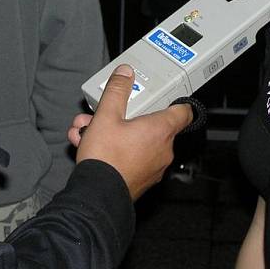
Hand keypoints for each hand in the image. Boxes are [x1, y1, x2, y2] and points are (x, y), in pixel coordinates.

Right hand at [67, 65, 192, 200]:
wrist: (96, 196)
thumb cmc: (106, 158)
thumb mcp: (106, 115)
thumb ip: (117, 90)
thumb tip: (125, 73)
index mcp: (161, 130)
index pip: (183, 112)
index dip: (176, 101)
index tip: (168, 96)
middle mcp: (163, 150)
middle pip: (150, 124)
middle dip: (124, 116)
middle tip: (106, 113)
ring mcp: (153, 167)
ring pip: (135, 141)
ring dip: (112, 132)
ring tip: (87, 129)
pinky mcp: (140, 179)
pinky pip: (130, 157)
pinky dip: (113, 149)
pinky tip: (86, 144)